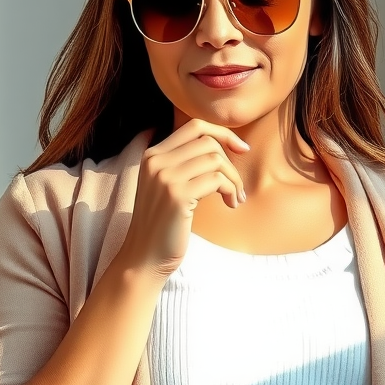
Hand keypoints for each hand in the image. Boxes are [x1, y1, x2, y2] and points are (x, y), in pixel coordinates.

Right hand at [117, 119, 248, 280]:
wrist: (144, 257)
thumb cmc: (162, 224)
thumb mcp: (166, 186)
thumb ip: (183, 164)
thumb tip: (223, 147)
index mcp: (152, 155)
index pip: (194, 127)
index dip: (223, 134)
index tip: (240, 149)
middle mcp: (156, 161)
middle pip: (208, 142)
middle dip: (231, 162)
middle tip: (238, 186)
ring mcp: (165, 177)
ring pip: (216, 159)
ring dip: (234, 179)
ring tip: (236, 198)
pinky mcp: (177, 196)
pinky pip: (218, 179)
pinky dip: (231, 190)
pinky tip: (231, 204)